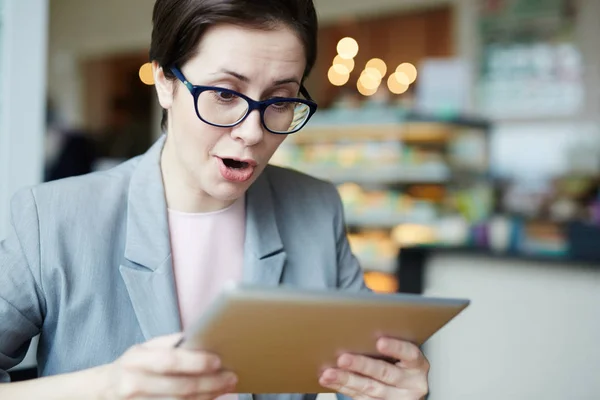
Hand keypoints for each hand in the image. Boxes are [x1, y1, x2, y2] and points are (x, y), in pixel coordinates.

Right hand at [103, 333, 237, 398]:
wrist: (103, 391)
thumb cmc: (133, 365)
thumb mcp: (144, 348)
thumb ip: (170, 344)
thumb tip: (202, 337)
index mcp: (136, 360)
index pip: (169, 361)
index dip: (195, 362)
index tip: (218, 361)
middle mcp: (134, 384)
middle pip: (180, 388)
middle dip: (211, 383)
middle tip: (232, 377)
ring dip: (209, 396)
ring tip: (227, 387)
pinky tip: (211, 398)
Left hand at [319, 337, 428, 399]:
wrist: (403, 388)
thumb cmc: (400, 362)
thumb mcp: (402, 351)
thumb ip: (389, 337)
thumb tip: (367, 316)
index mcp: (418, 365)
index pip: (410, 354)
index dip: (396, 347)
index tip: (380, 342)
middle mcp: (411, 384)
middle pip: (385, 373)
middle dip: (362, 365)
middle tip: (343, 358)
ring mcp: (397, 398)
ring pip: (370, 389)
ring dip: (346, 379)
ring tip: (329, 373)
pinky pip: (361, 398)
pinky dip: (343, 387)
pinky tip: (330, 380)